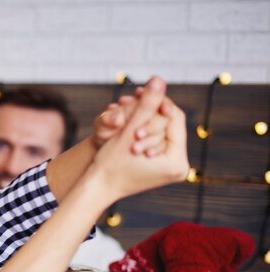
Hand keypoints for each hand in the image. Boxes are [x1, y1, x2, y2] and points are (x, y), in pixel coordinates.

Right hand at [90, 77, 188, 201]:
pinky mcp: (162, 168)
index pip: (176, 119)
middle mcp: (179, 167)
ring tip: (130, 106)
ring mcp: (171, 169)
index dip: (159, 101)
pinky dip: (145, 130)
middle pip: (171, 125)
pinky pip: (158, 141)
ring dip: (147, 119)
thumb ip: (147, 104)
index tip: (141, 92)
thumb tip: (159, 79)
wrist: (97, 188)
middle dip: (151, 111)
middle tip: (134, 97)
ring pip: (164, 131)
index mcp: (177, 162)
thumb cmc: (110, 164)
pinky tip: (132, 122)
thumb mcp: (129, 131)